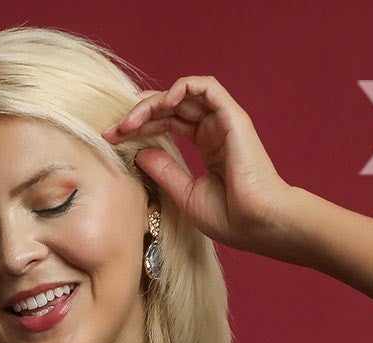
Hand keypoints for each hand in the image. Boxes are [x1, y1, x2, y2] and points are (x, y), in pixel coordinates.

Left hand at [103, 76, 292, 253]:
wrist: (259, 224)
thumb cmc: (231, 218)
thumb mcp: (186, 195)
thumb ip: (164, 171)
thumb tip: (138, 152)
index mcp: (207, 147)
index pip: (168, 124)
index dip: (140, 127)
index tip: (113, 139)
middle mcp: (214, 130)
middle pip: (171, 107)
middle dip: (140, 113)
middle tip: (115, 128)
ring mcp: (224, 121)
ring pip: (183, 94)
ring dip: (154, 100)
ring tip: (132, 118)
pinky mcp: (232, 116)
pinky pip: (205, 87)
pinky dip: (182, 88)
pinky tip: (162, 103)